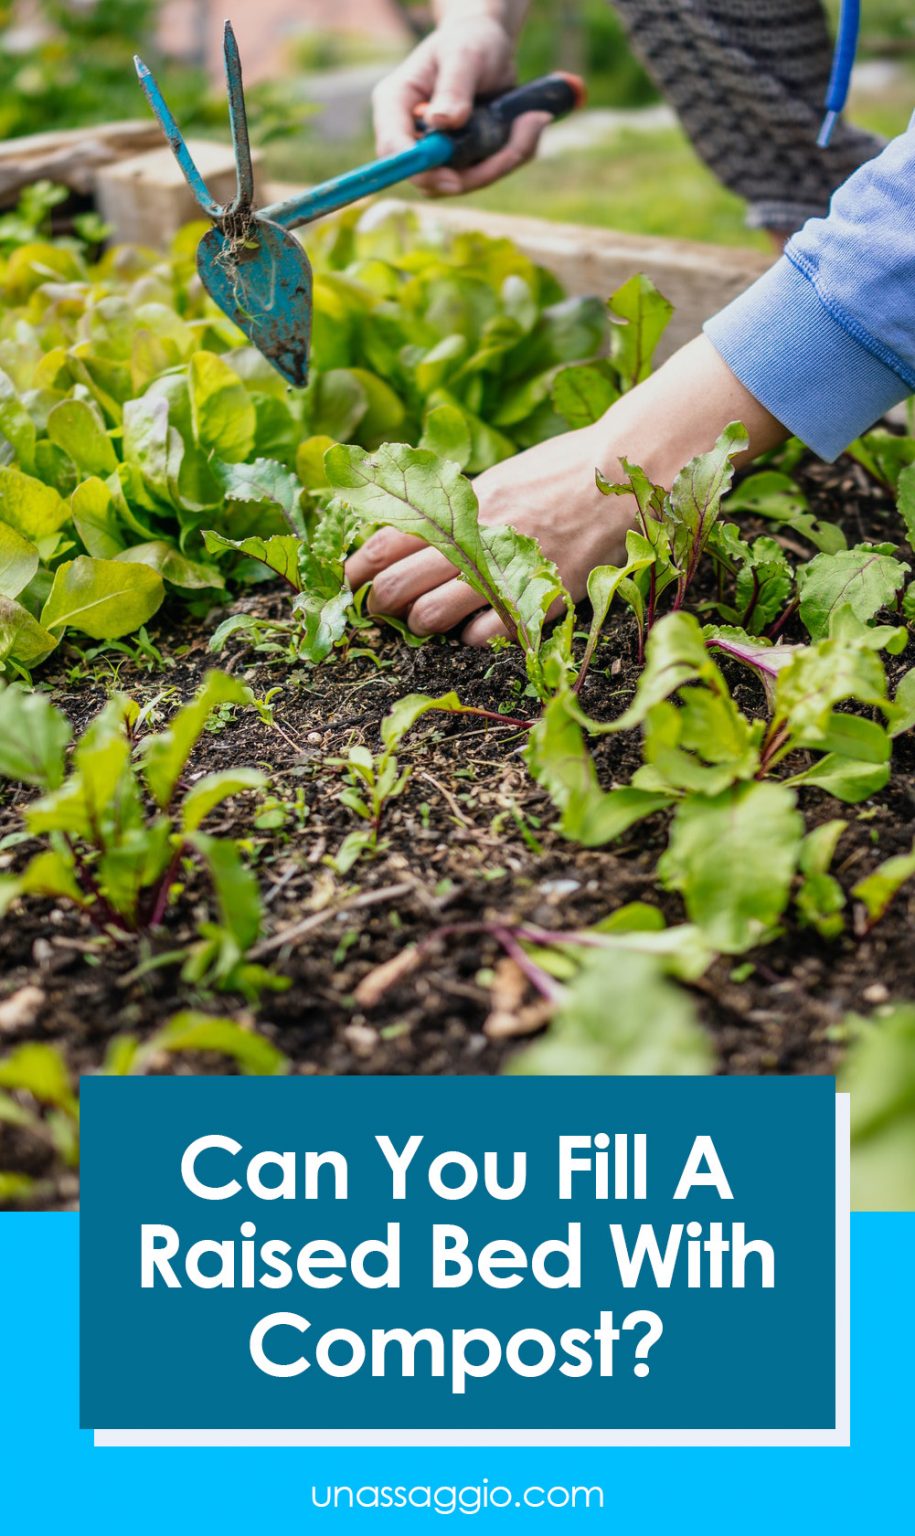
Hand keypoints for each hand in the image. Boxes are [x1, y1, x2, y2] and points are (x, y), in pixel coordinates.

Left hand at [345, 337, 788, 645]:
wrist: (622, 470)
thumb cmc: (560, 472)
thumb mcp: (498, 478)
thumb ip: (456, 507)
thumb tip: (410, 530)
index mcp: (460, 503)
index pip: (385, 540)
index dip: (359, 568)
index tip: (352, 580)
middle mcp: (474, 535)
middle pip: (398, 584)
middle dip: (381, 603)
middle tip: (382, 610)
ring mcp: (504, 567)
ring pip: (431, 615)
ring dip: (423, 624)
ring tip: (428, 621)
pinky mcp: (538, 594)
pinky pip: (485, 636)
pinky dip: (473, 638)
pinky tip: (478, 629)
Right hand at [371, 16, 549, 195]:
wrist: (490, 47)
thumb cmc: (471, 41)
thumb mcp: (464, 54)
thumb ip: (453, 87)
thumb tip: (442, 123)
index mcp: (396, 104)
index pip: (393, 148)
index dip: (419, 169)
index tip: (453, 178)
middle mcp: (411, 134)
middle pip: (429, 178)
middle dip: (475, 173)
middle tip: (515, 147)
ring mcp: (436, 153)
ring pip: (462, 183)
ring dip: (502, 162)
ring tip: (532, 121)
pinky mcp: (461, 163)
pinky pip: (486, 175)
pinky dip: (512, 155)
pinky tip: (529, 123)